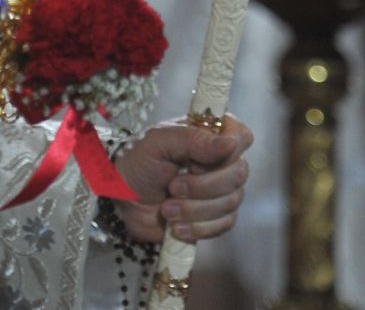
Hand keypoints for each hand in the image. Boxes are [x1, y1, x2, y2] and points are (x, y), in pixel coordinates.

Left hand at [111, 116, 252, 244]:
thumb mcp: (158, 143)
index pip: (240, 136)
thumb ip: (192, 138)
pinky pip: (224, 225)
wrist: (123, 201)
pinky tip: (176, 227)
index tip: (196, 161)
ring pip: (231, 202)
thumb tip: (230, 143)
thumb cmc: (139, 163)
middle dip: (202, 186)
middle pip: (238, 174)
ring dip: (195, 209)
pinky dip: (198, 228)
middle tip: (172, 187)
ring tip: (167, 209)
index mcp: (209, 135)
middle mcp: (220, 162)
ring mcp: (221, 191)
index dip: (227, 151)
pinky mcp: (216, 217)